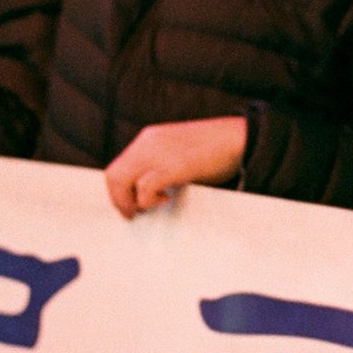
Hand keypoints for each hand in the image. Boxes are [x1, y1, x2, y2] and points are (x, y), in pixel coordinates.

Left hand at [103, 116, 246, 219]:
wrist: (239, 138)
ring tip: (149, 208)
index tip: (130, 207)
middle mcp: (148, 142)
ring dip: (130, 201)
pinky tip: (166, 199)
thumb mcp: (179, 152)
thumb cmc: (215, 150)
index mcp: (149, 138)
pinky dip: (148, 200)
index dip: (119, 191)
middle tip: (135, 214)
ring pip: (120, 180)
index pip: (117, 166)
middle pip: (113, 174)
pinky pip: (144, 187)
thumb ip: (162, 164)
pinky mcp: (174, 166)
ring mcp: (159, 153)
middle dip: (119, 200)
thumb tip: (149, 191)